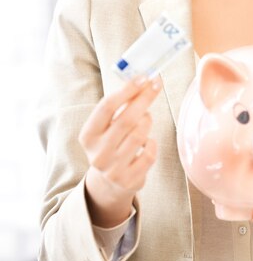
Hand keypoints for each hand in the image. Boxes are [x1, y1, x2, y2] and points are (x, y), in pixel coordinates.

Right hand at [78, 76, 161, 226]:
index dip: (127, 90)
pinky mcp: (129, 180)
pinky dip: (152, 143)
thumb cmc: (111, 143)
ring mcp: (113, 169)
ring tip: (145, 118)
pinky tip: (147, 142)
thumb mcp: (106, 127)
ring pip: (140, 135)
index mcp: (88, 136)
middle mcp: (98, 153)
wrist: (108, 183)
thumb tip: (143, 79)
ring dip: (147, 121)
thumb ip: (120, 106)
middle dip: (144, 98)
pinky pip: (149, 153)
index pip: (107, 107)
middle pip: (127, 119)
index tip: (143, 77)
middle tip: (156, 84)